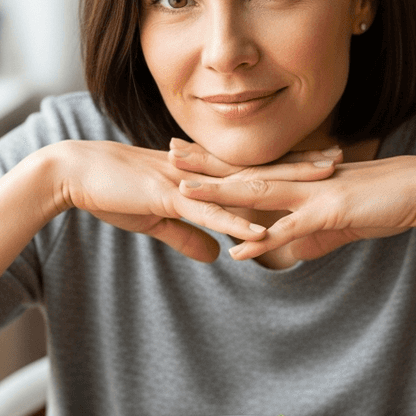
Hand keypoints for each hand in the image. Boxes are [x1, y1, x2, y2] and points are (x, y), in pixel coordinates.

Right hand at [51, 139, 338, 261]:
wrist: (75, 174)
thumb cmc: (111, 191)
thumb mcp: (156, 219)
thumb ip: (187, 236)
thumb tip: (216, 256)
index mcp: (200, 174)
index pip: (252, 168)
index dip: (285, 166)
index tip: (319, 163)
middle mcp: (201, 172)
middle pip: (260, 168)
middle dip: (300, 165)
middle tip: (340, 159)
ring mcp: (188, 183)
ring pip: (244, 184)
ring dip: (282, 185)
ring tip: (319, 185)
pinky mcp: (168, 197)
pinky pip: (208, 212)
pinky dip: (234, 221)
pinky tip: (259, 230)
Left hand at [176, 153, 415, 262]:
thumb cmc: (392, 201)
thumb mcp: (347, 220)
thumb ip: (317, 234)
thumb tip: (296, 251)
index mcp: (305, 179)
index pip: (253, 168)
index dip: (219, 162)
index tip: (188, 154)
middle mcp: (303, 181)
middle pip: (243, 172)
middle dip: (204, 164)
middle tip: (166, 153)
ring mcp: (315, 195)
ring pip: (256, 194)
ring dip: (218, 194)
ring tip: (183, 194)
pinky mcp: (331, 213)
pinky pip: (290, 229)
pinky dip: (262, 239)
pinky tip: (236, 250)